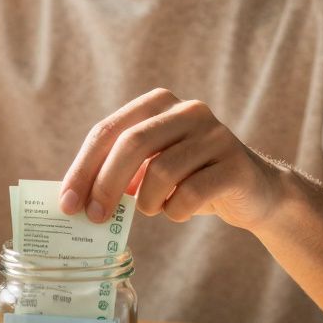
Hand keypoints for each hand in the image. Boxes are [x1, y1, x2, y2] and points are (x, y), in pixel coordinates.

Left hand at [59, 88, 285, 229]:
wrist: (255, 192)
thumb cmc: (189, 180)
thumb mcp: (149, 168)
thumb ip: (117, 172)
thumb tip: (75, 199)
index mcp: (158, 103)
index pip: (107, 131)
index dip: (83, 169)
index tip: (67, 203)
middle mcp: (188, 110)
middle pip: (131, 144)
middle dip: (105, 185)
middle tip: (93, 218)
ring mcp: (215, 134)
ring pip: (161, 171)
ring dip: (147, 202)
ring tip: (154, 209)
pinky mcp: (235, 163)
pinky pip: (191, 193)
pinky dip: (176, 211)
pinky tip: (179, 211)